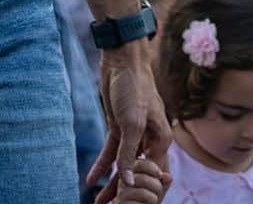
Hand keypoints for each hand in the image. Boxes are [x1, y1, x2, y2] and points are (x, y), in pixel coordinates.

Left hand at [88, 45, 171, 203]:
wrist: (122, 62)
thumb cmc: (135, 88)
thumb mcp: (132, 123)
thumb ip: (129, 154)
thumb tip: (129, 183)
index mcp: (161, 140)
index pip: (154, 176)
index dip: (144, 194)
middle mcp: (149, 140)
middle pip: (138, 174)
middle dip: (126, 192)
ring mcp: (133, 135)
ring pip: (123, 166)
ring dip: (112, 183)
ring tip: (99, 202)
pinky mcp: (118, 128)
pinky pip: (111, 152)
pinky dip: (102, 165)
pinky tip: (91, 179)